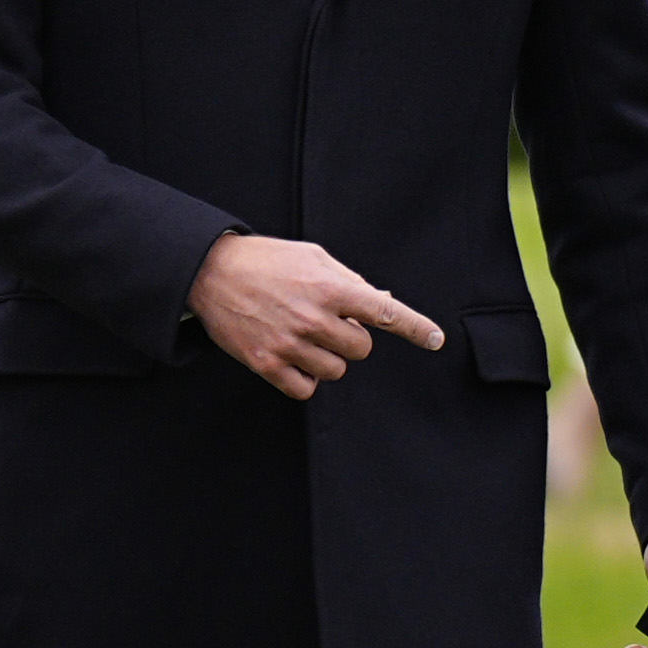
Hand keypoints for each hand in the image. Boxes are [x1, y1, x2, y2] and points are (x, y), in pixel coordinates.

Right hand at [187, 232, 444, 399]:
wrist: (211, 271)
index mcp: (329, 287)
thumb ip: (350, 282)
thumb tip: (384, 303)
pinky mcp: (266, 364)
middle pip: (361, 350)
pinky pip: (306, 389)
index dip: (414, 327)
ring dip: (327, 359)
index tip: (436, 340)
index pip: (383, 312)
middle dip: (350, 339)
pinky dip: (305, 379)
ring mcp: (289, 343)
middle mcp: (313, 317)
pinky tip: (293, 359)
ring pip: (335, 371)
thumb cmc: (268, 261)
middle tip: (327, 323)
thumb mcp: (313, 258)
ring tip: (304, 336)